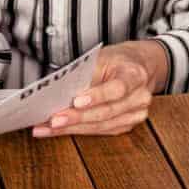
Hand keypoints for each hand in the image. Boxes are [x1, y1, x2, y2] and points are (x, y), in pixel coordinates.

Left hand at [32, 40, 166, 137]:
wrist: (140, 66)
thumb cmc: (118, 60)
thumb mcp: (102, 57)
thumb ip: (86, 74)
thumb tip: (60, 91)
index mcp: (135, 75)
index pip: (117, 89)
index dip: (97, 96)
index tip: (77, 101)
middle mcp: (139, 98)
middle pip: (106, 112)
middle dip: (76, 118)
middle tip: (53, 121)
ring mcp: (135, 114)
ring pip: (101, 125)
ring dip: (72, 128)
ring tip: (48, 128)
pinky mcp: (126, 125)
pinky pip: (101, 131)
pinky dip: (78, 130)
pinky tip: (60, 130)